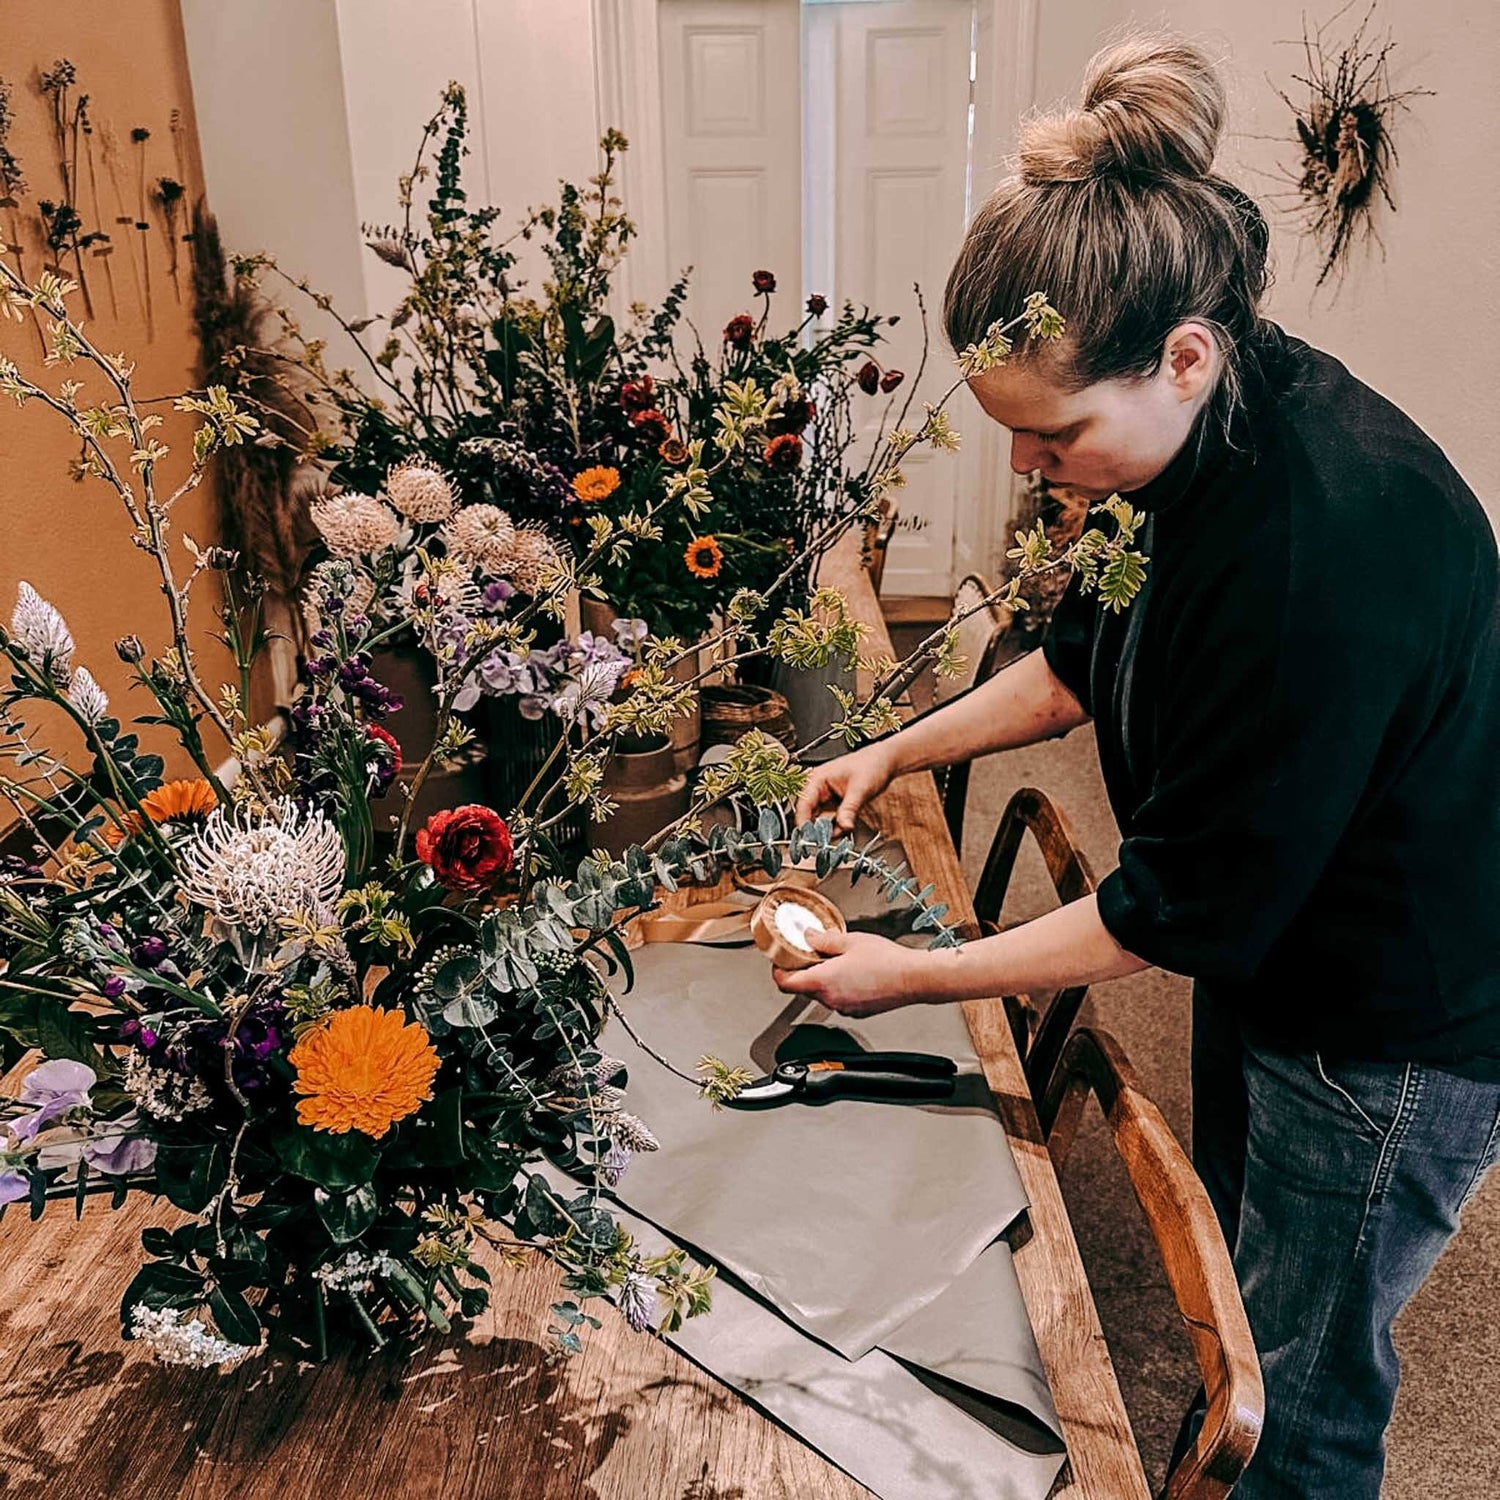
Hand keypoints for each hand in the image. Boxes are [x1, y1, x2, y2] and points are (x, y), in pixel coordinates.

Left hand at [772, 928, 944, 1017]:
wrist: (914, 978)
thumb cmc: (887, 961)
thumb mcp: (850, 940)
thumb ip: (823, 940)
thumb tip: (808, 937)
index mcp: (823, 981)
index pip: (785, 983)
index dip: (778, 971)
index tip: (780, 962)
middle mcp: (831, 999)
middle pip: (803, 988)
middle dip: (804, 971)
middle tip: (812, 953)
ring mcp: (844, 1008)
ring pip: (822, 994)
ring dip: (823, 979)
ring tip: (839, 961)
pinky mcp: (858, 1012)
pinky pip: (840, 1000)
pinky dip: (840, 988)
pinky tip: (854, 973)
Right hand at [794, 741, 899, 830]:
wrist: (885, 762)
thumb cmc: (871, 765)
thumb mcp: (860, 789)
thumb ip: (849, 809)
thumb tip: (843, 827)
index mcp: (817, 779)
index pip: (803, 804)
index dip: (804, 823)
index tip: (809, 839)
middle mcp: (818, 789)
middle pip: (808, 815)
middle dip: (817, 830)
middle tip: (826, 841)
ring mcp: (826, 798)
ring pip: (820, 820)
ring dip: (829, 830)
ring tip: (841, 831)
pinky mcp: (835, 805)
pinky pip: (831, 821)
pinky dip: (837, 827)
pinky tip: (845, 827)